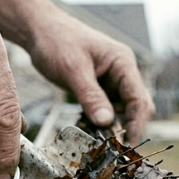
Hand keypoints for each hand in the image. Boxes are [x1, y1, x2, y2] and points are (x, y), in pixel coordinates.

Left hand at [27, 16, 155, 144]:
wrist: (39, 30)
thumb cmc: (56, 40)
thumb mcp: (73, 70)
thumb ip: (91, 96)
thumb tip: (106, 122)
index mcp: (123, 63)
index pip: (139, 99)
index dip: (136, 124)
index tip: (126, 144)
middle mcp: (122, 72)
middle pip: (136, 107)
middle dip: (127, 127)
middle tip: (114, 148)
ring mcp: (111, 80)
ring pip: (121, 111)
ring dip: (112, 127)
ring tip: (98, 141)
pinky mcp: (98, 88)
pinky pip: (106, 110)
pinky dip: (100, 122)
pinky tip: (89, 130)